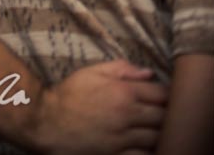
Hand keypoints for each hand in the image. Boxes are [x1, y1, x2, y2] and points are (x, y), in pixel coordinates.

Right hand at [33, 60, 167, 154]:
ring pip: (157, 138)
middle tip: (161, 113)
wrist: (47, 122)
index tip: (163, 97)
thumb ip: (122, 69)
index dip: (166, 95)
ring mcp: (124, 138)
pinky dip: (147, 151)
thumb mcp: (92, 72)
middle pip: (164, 117)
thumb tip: (148, 72)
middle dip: (166, 115)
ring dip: (159, 133)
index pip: (161, 93)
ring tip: (154, 129)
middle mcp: (127, 115)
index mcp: (123, 91)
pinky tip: (143, 145)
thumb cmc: (69, 94)